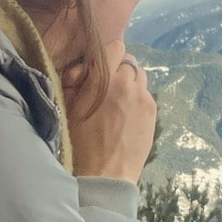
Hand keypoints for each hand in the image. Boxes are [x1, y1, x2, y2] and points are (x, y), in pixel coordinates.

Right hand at [64, 41, 157, 183]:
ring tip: (117, 102)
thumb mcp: (68, 106)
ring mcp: (143, 97)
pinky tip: (126, 115)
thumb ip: (78, 79)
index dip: (107, 56)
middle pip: (129, 62)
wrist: (104, 174)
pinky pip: (145, 94)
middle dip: (118, 70)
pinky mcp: (153, 110)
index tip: (100, 68)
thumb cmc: (78, 142)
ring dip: (129, 83)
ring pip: (139, 77)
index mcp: (103, 78)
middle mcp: (127, 83)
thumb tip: (86, 66)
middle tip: (106, 87)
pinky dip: (137, 98)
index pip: (116, 47)